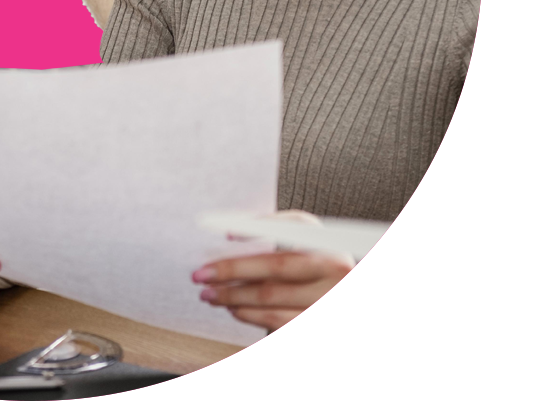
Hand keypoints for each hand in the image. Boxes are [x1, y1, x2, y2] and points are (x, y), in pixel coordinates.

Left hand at [192, 211, 354, 331]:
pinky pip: (281, 326)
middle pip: (275, 276)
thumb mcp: (315, 239)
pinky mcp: (324, 331)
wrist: (359, 301)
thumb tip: (235, 230)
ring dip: (237, 299)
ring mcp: (332, 306)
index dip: (254, 237)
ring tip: (212, 295)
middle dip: (233, 274)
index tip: (224, 235)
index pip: (286, 241)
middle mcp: (336, 277)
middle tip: (201, 275)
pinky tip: (236, 310)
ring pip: (275, 305)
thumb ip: (280, 229)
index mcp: (331, 249)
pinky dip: (254, 318)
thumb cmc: (328, 265)